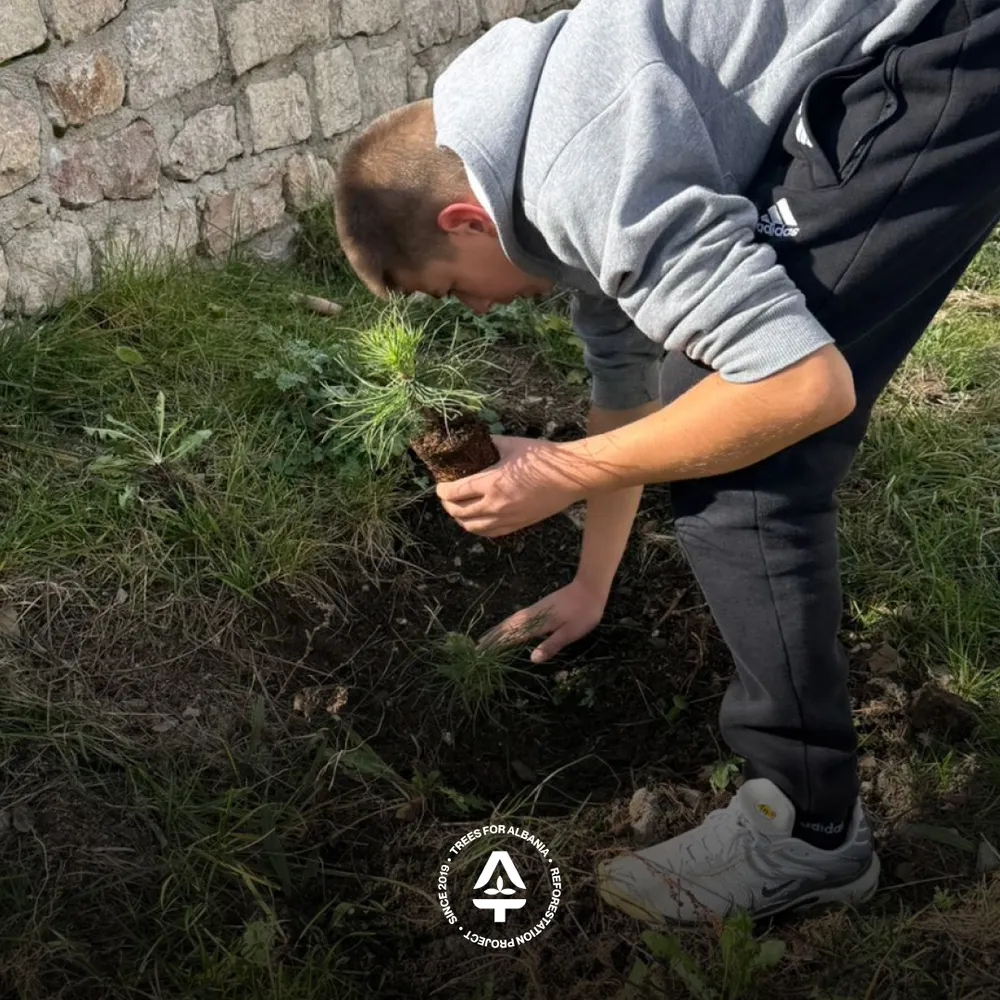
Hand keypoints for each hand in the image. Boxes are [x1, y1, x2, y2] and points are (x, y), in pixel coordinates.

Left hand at [436, 436, 586, 536]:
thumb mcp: (513, 445)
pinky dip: (478, 528)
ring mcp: (508, 518)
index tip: (440, 485)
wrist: (571, 477)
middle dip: (447, 504)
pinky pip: (491, 533)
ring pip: (473, 527)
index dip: (442, 491)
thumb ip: (491, 443)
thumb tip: (476, 441)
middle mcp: (496, 505)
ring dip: (460, 519)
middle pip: (459, 512)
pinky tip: (476, 521)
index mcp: (492, 483)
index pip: (455, 492)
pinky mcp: (519, 525)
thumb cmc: (544, 458)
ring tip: (457, 509)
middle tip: (446, 496)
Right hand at [479, 577, 607, 663]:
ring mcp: (534, 609)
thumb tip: (532, 659)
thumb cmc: (583, 613)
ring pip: (510, 621)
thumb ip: (551, 645)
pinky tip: (507, 627)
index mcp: (538, 623)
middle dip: (492, 637)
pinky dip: (507, 624)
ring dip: (497, 630)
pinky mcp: (539, 607)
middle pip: (507, 627)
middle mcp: (532, 615)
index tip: (482, 652)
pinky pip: (517, 617)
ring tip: (486, 637)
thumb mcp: (571, 633)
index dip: (497, 645)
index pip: (512, 636)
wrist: (589, 588)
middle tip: (476, 647)